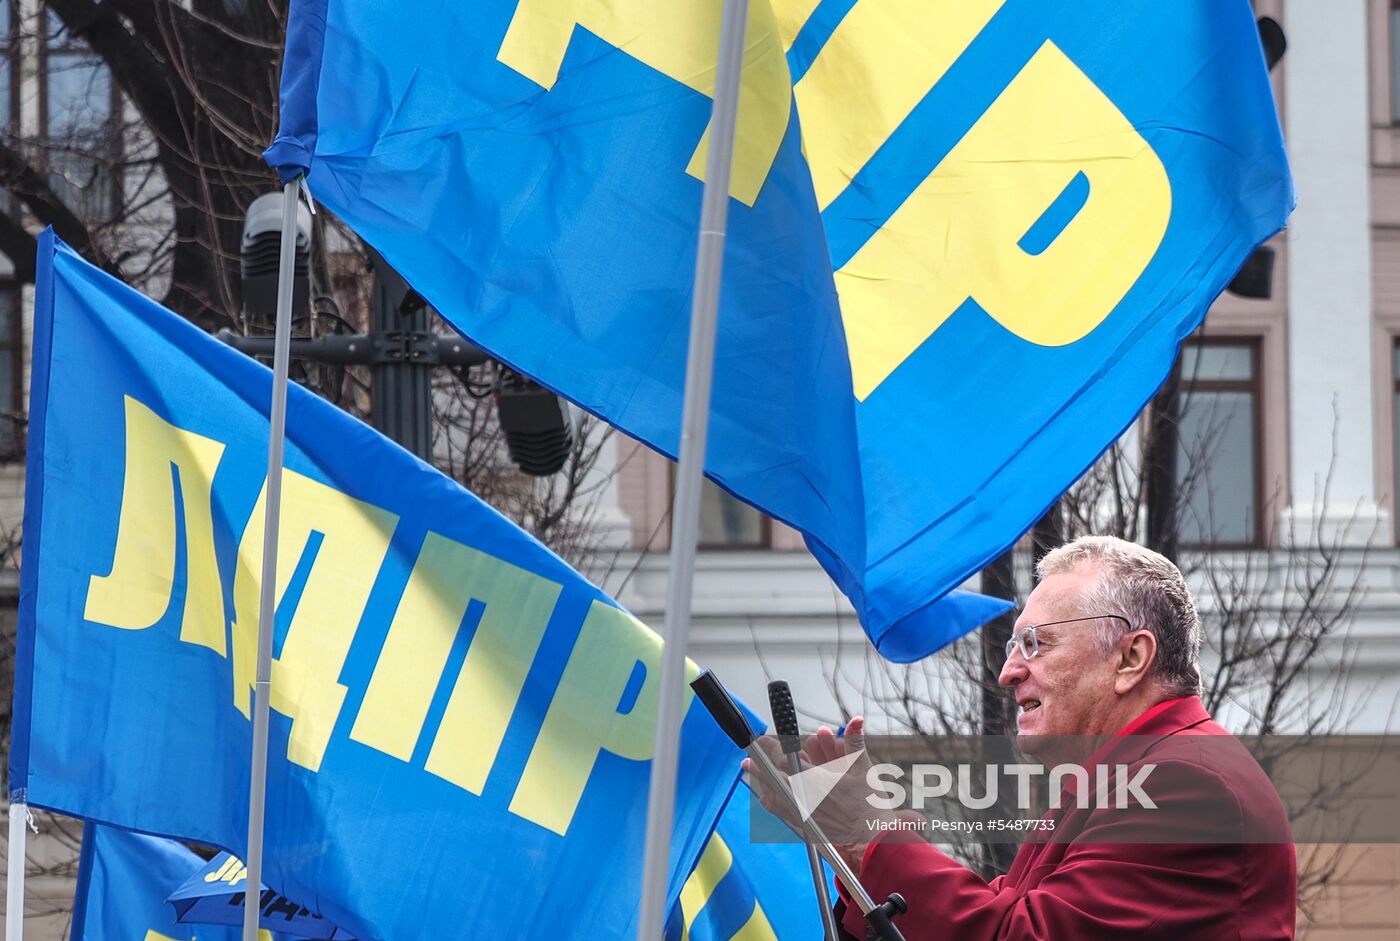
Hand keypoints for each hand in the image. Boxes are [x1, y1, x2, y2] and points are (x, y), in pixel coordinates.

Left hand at [742, 717, 894, 872]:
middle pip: (772, 777)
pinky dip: (771, 802)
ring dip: (761, 780)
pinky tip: (764, 796)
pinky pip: (781, 813)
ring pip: (772, 794)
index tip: (762, 739)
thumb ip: (855, 741)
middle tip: (747, 754)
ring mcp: (801, 813)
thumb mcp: (863, 769)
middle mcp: (803, 797)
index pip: (784, 760)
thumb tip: (856, 720)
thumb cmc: (868, 805)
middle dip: (758, 763)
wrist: (871, 839)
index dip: (771, 748)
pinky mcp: (804, 825)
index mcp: (815, 780)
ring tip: (749, 770)